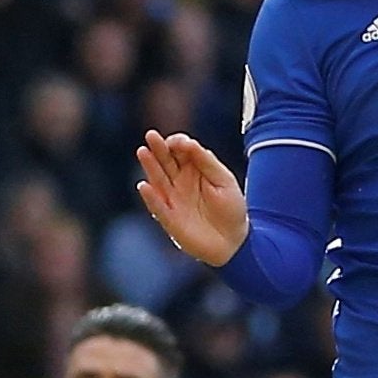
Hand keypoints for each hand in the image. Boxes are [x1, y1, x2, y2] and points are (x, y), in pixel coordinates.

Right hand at [136, 130, 250, 266]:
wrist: (234, 241)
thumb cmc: (231, 209)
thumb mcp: (223, 180)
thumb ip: (206, 161)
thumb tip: (188, 143)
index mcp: (194, 170)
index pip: (180, 151)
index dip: (177, 143)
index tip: (181, 142)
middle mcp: (180, 182)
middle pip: (165, 161)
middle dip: (158, 148)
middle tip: (151, 136)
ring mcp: (173, 200)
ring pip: (158, 180)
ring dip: (149, 166)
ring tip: (143, 151)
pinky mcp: (169, 219)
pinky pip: (157, 207)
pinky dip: (150, 197)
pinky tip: (144, 186)